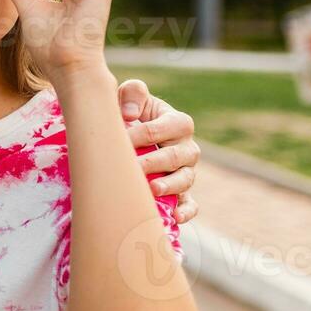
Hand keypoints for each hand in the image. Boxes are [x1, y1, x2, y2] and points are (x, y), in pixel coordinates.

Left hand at [118, 80, 199, 225]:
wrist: (131, 135)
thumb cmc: (130, 113)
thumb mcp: (131, 96)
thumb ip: (133, 93)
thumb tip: (129, 114)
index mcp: (178, 122)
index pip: (162, 129)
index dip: (140, 135)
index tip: (118, 141)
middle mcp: (187, 148)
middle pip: (175, 156)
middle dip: (154, 162)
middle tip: (132, 167)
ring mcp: (186, 171)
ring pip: (185, 180)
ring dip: (170, 185)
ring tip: (153, 189)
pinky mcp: (183, 192)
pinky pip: (191, 203)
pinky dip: (186, 211)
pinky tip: (175, 217)